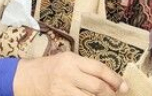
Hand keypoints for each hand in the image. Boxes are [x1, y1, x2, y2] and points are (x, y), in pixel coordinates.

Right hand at [13, 52, 128, 95]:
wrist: (26, 78)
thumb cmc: (50, 67)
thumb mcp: (67, 59)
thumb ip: (86, 67)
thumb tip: (111, 80)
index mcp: (71, 60)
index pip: (99, 69)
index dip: (115, 79)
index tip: (124, 86)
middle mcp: (67, 74)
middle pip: (97, 87)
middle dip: (111, 94)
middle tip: (117, 95)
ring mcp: (62, 90)